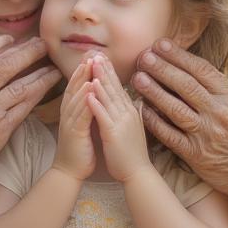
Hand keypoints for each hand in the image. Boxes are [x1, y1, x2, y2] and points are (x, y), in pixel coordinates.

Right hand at [0, 35, 61, 183]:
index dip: (3, 45)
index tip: (15, 40)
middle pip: (9, 64)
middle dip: (29, 52)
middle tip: (43, 44)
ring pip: (22, 85)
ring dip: (41, 74)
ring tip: (54, 67)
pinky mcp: (0, 129)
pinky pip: (24, 108)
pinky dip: (37, 96)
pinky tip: (46, 89)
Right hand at [53, 58, 95, 180]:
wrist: (70, 171)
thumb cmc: (80, 148)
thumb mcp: (83, 125)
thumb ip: (87, 110)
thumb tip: (95, 95)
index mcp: (72, 111)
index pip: (76, 87)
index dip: (82, 71)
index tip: (91, 56)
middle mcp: (68, 114)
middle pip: (74, 88)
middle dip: (82, 70)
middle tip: (90, 53)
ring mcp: (70, 122)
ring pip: (76, 98)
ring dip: (82, 81)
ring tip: (89, 66)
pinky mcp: (74, 133)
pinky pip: (80, 114)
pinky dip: (85, 101)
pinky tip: (90, 90)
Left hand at [86, 54, 150, 183]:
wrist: (138, 173)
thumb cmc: (132, 154)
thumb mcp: (132, 128)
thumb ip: (129, 114)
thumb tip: (129, 102)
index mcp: (130, 112)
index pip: (119, 88)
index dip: (110, 73)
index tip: (102, 59)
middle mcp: (127, 113)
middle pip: (114, 87)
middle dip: (104, 70)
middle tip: (96, 54)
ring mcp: (121, 122)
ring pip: (109, 97)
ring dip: (100, 79)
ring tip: (92, 64)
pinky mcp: (114, 132)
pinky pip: (103, 114)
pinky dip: (96, 101)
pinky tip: (89, 90)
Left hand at [132, 39, 227, 207]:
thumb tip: (211, 77)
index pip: (202, 70)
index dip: (179, 55)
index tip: (161, 44)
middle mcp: (220, 113)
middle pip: (185, 84)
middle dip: (161, 67)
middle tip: (143, 56)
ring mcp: (207, 134)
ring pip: (174, 107)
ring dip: (153, 91)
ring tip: (138, 78)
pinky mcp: (197, 155)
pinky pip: (169, 135)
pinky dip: (153, 122)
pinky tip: (141, 110)